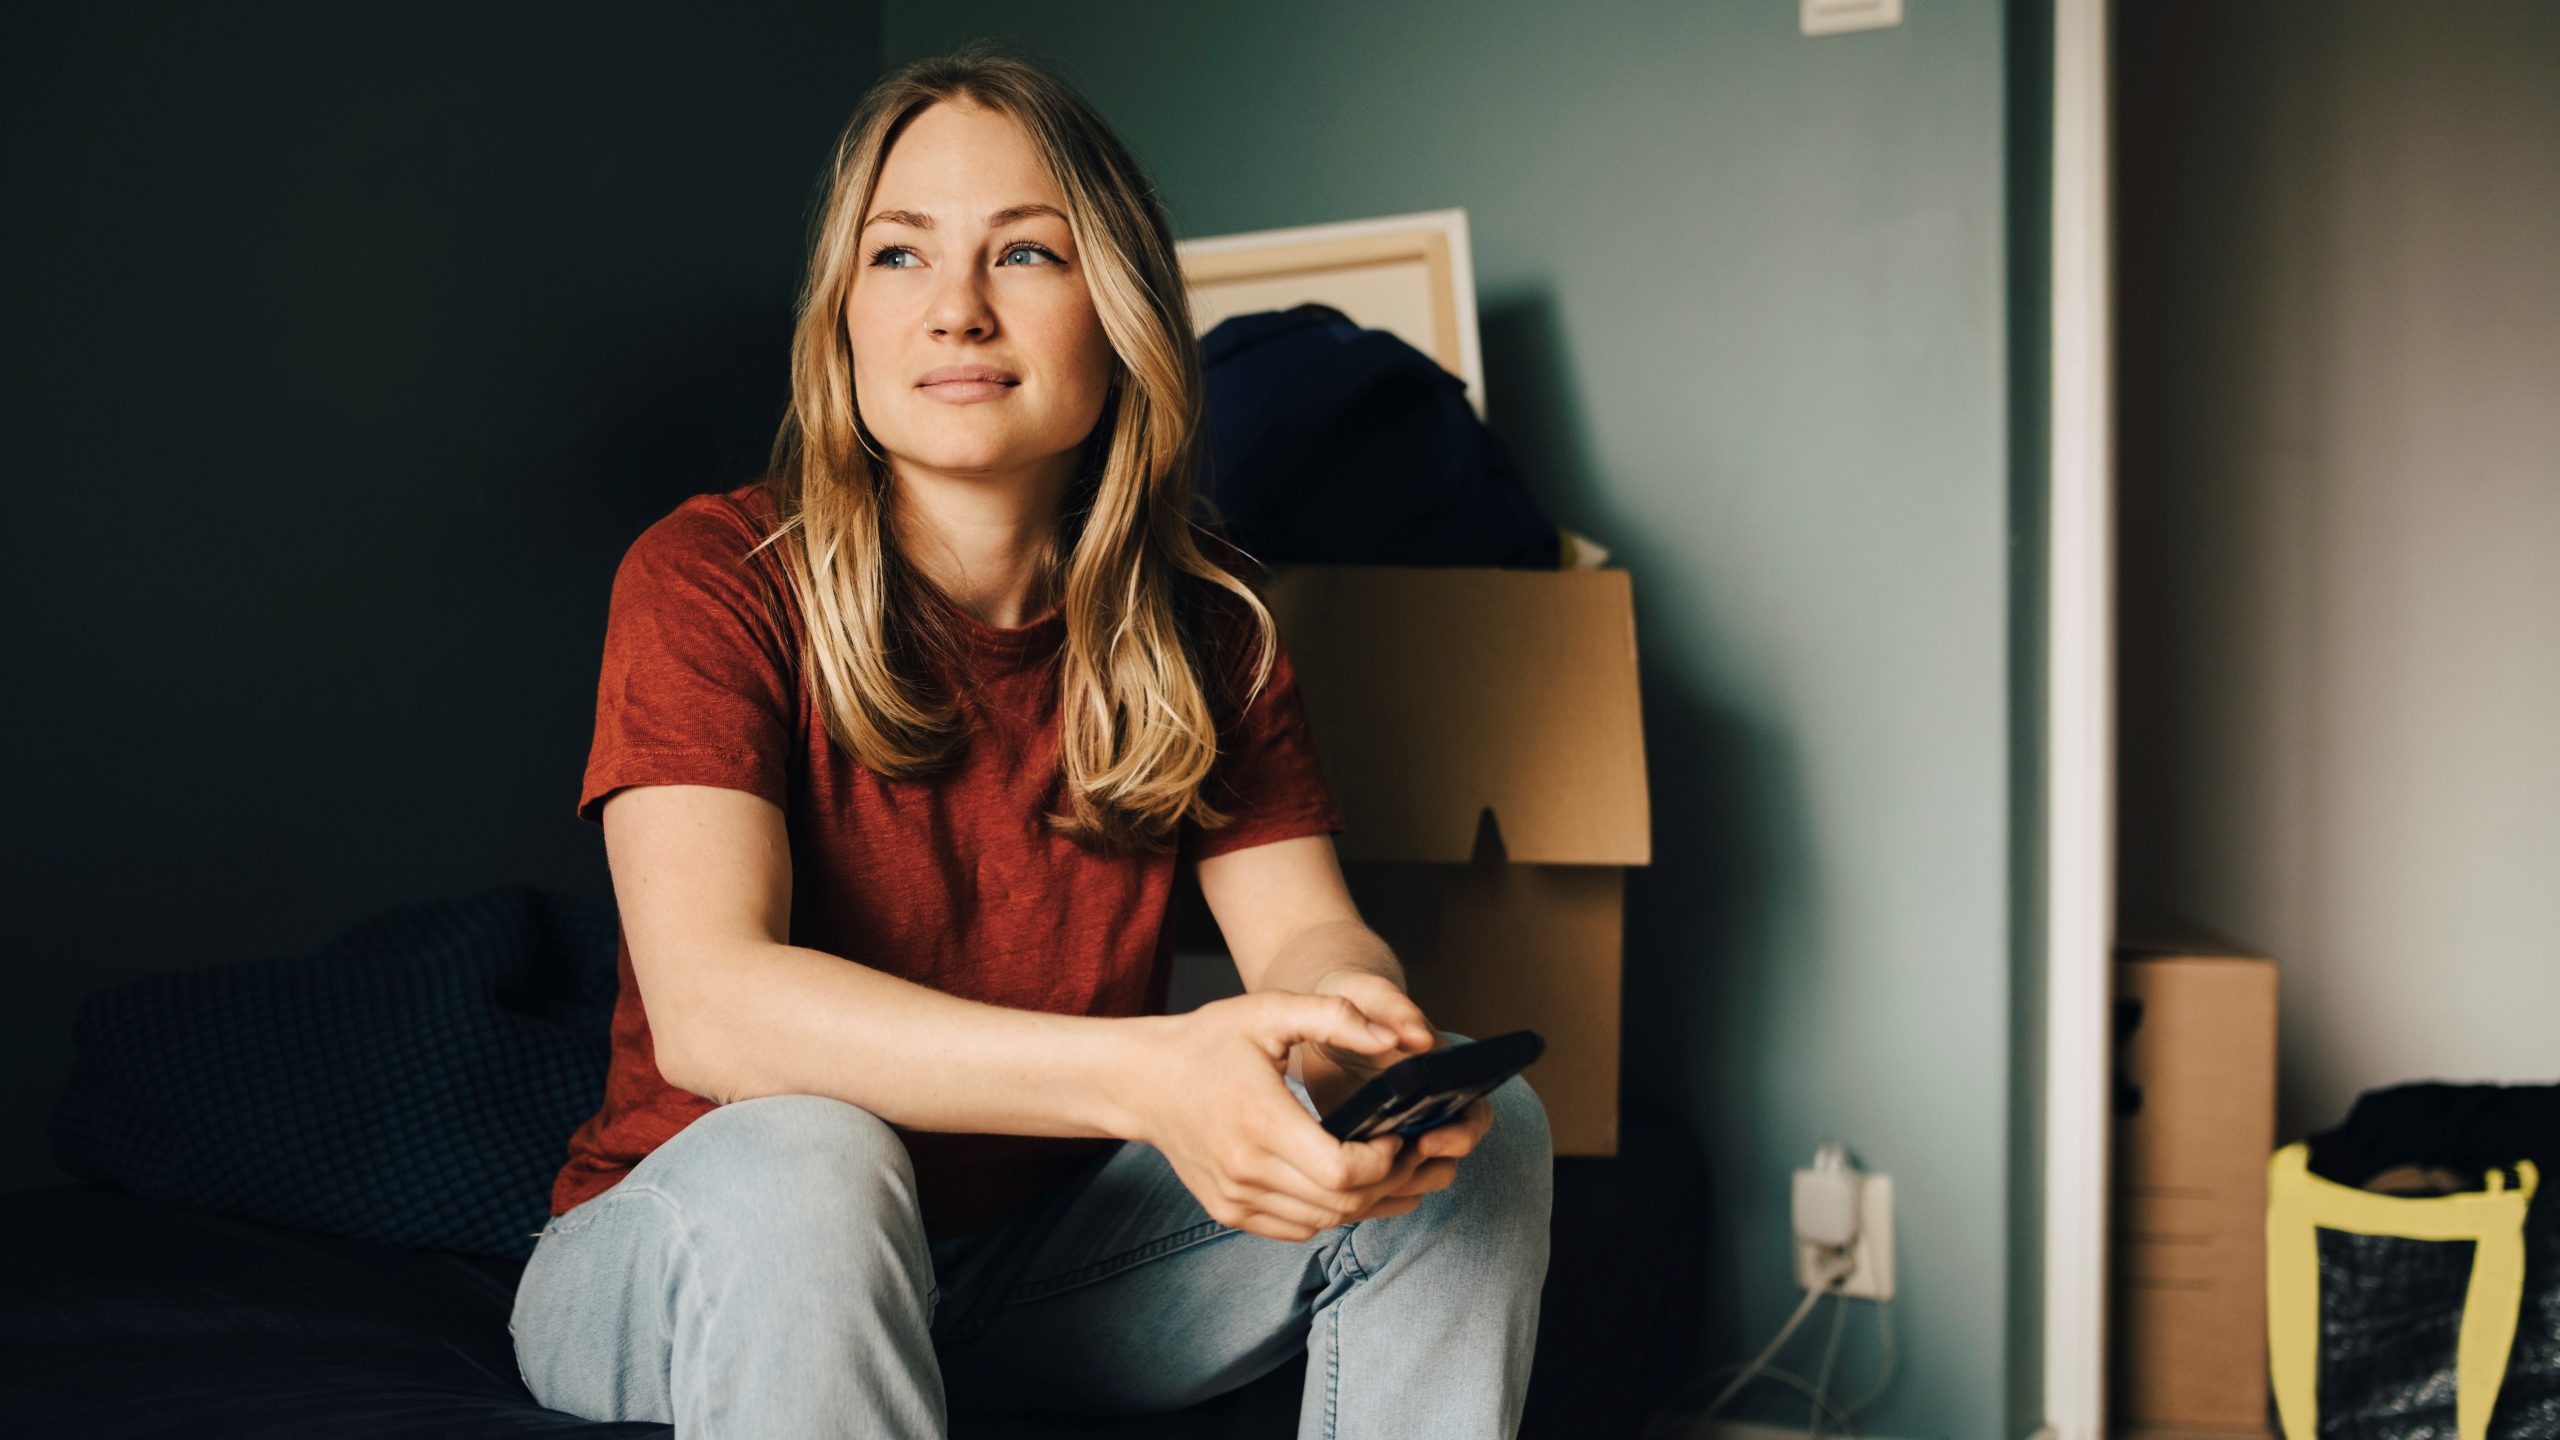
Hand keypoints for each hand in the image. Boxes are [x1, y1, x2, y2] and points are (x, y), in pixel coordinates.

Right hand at [1121, 991, 1438, 1242]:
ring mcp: (1236, 1198)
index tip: (1396, 1135)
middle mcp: (1247, 1170)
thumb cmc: (1208, 1041)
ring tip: (1381, 1167)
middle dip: (1387, 1183)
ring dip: (1363, 1202)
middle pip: (1341, 1203)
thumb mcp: (1269, 1011)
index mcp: (1261, 1122)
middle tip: (1406, 1154)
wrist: (1141, 1082)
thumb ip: (1336, 1016)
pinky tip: (1339, 1181)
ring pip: (1324, 1222)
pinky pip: (1298, 1228)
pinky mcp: (1230, 1212)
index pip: (1342, 1171)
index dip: (1383, 1162)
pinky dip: (1327, 1211)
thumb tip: (1397, 1038)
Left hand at [1296, 972, 1495, 1223]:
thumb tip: (1422, 1038)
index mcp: (1443, 1073)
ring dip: (1392, 1186)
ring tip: (1357, 1181)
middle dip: (1424, 1171)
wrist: (1313, 1012)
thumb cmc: (1350, 994)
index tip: (1427, 1140)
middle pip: (1446, 1159)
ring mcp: (1396, 1131)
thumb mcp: (1367, 991)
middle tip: (1387, 1168)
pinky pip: (1375, 1183)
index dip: (1461, 1135)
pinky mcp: (1363, 1147)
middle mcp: (1427, 1108)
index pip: (1475, 1114)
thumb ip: (1393, 1008)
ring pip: (1412, 1178)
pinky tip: (1335, 1187)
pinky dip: (1364, 1191)